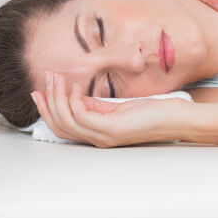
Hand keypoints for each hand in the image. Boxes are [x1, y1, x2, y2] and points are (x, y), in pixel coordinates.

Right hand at [31, 71, 190, 146]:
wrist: (179, 120)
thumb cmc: (154, 113)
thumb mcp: (119, 108)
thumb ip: (98, 106)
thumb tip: (76, 96)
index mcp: (98, 134)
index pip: (63, 127)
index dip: (48, 110)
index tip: (38, 91)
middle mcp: (98, 139)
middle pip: (60, 126)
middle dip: (47, 102)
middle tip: (45, 80)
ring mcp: (105, 136)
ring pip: (67, 121)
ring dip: (57, 98)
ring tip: (57, 78)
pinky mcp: (113, 129)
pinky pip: (83, 116)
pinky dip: (74, 101)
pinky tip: (75, 87)